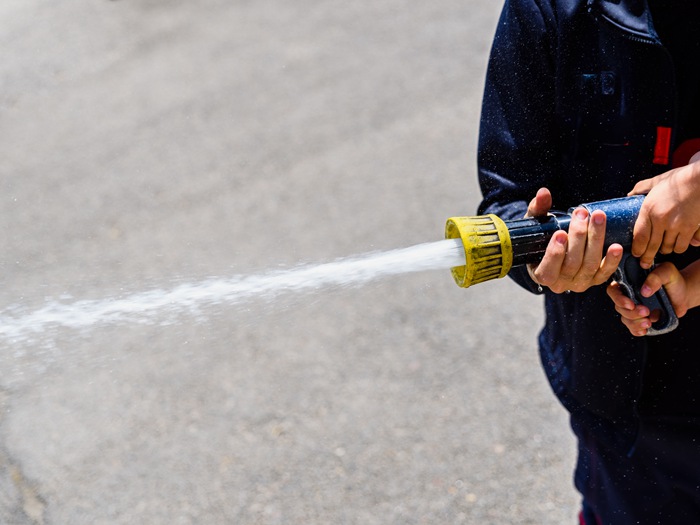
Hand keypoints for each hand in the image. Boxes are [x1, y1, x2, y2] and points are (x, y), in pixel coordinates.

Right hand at [525, 187, 623, 293]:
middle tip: (581, 215)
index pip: (548, 269)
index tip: (560, 233)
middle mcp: (561, 284)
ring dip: (596, 240)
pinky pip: (605, 273)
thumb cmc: (541, 239)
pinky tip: (617, 246)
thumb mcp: (535, 224)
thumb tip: (543, 192)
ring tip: (598, 218)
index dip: (555, 253)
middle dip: (578, 237)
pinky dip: (612, 261)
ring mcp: (579, 283)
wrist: (553, 251)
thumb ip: (538, 209)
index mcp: (542, 275)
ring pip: (590, 264)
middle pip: (572, 263)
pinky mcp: (595, 280)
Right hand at [607, 262, 690, 336]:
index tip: (631, 304)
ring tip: (649, 322)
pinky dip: (636, 330)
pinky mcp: (640, 319)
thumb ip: (656, 277)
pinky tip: (645, 330)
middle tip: (646, 311)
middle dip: (631, 313)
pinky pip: (632, 328)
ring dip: (635, 323)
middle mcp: (628, 296)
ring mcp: (633, 309)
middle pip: (619, 307)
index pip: (613, 290)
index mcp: (629, 282)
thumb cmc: (673, 280)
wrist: (683, 294)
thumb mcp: (667, 272)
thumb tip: (645, 291)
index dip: (618, 299)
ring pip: (625, 319)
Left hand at [630, 151, 699, 268]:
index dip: (637, 249)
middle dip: (648, 257)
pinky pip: (685, 245)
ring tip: (664, 248)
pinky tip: (680, 243)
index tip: (636, 254)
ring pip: (670, 247)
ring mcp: (678, 225)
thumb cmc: (680, 178)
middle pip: (653, 247)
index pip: (639, 237)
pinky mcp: (692, 228)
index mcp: (649, 209)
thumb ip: (641, 188)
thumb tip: (630, 195)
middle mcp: (662, 220)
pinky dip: (682, 246)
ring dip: (667, 249)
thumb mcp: (656, 181)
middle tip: (645, 263)